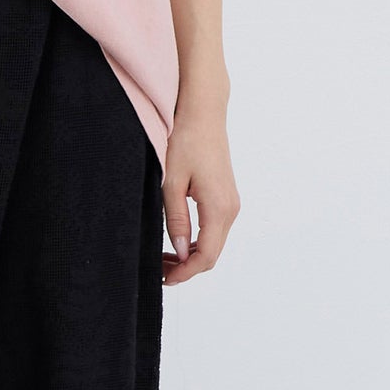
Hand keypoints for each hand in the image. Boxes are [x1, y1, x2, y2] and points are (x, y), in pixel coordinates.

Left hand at [161, 106, 240, 284]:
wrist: (203, 111)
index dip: (185, 273)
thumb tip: (182, 254)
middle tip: (159, 270)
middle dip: (186, 267)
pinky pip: (214, 228)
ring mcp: (231, 202)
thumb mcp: (172, 181)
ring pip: (214, 242)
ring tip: (164, 256)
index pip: (206, 256)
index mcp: (219, 208)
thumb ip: (176, 220)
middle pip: (212, 254)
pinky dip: (198, 240)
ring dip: (191, 254)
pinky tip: (178, 238)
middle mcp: (230, 208)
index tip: (163, 278)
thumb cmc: (186, 139)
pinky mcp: (226, 195)